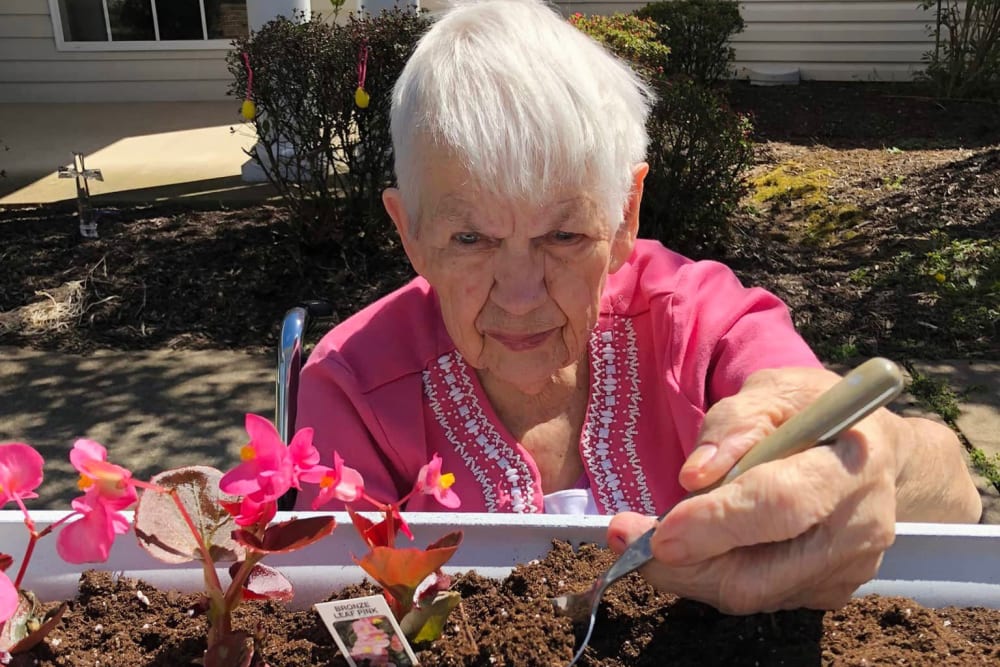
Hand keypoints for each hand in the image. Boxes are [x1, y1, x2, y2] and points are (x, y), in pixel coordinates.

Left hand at [607, 366, 899, 613]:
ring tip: (644, 536)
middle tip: (622, 537)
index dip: (716, 523)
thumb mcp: (775, 390)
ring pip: (751, 594)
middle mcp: (859, 528)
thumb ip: (734, 423)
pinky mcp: (830, 592)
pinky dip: (712, 574)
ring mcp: (848, 569)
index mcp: (853, 464)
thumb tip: (693, 476)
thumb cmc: (815, 412)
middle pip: (759, 573)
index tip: (660, 530)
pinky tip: (694, 543)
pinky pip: (757, 596)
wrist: (872, 451)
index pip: (779, 506)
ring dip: (687, 571)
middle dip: (683, 563)